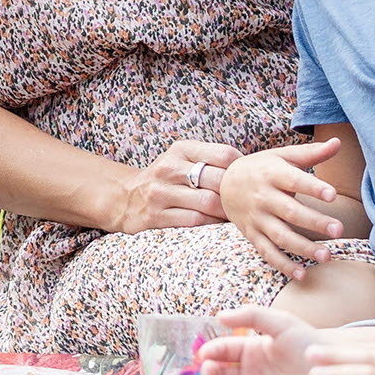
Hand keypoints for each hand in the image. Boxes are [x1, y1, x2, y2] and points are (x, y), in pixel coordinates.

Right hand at [118, 140, 237, 230]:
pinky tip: (215, 224)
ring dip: (226, 212)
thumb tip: (250, 169)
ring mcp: (161, 192)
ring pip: (209, 203)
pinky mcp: (155, 216)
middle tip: (244, 202)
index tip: (245, 179)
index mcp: (181, 149)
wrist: (125, 197)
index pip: (224, 154)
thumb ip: (211, 159)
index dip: (241, 169)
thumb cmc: (166, 178)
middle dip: (235, 194)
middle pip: (219, 180)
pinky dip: (211, 224)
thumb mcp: (182, 158)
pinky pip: (195, 221)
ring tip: (233, 215)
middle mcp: (169, 168)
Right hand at [204, 305, 333, 374]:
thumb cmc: (311, 345)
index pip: (222, 352)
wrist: (338, 374)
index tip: (205, 354)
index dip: (210, 352)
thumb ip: (251, 315)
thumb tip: (219, 316)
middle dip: (210, 374)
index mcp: (250, 353)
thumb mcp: (281, 323)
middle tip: (212, 371)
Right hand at [218, 137, 348, 277]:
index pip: (294, 180)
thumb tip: (337, 142)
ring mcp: (257, 218)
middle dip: (314, 222)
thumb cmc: (262, 168)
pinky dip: (283, 265)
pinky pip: (268, 253)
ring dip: (303, 247)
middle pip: (290, 211)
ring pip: (280, 236)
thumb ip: (311, 153)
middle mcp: (263, 197)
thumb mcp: (282, 156)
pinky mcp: (252, 235)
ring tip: (326, 256)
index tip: (333, 195)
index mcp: (272, 174)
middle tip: (339, 230)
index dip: (312, 187)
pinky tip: (303, 275)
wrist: (224, 183)